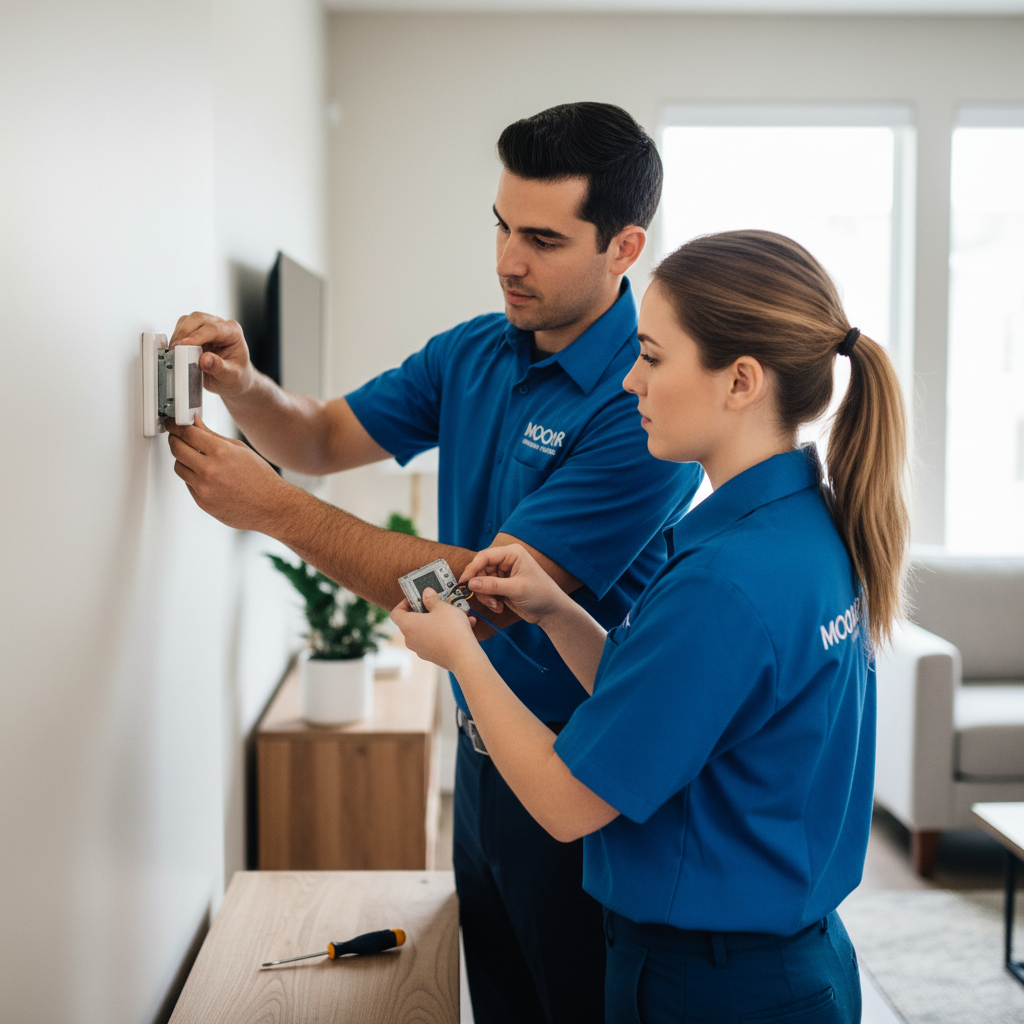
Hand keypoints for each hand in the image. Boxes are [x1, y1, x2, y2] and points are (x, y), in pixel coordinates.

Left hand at [165, 414, 295, 529]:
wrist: (271, 507)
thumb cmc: (260, 479)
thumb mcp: (239, 449)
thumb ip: (212, 435)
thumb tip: (195, 423)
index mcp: (221, 452)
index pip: (188, 433)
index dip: (176, 425)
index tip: (173, 424)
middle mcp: (210, 470)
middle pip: (177, 449)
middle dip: (175, 440)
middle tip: (178, 437)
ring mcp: (204, 488)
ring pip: (179, 467)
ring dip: (183, 460)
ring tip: (196, 459)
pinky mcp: (202, 502)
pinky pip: (188, 484)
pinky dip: (193, 478)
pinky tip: (208, 477)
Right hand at [170, 311, 254, 398]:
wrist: (233, 380)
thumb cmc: (236, 376)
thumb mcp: (231, 376)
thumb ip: (219, 367)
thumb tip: (204, 359)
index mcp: (233, 332)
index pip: (214, 329)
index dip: (198, 336)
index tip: (184, 345)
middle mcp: (220, 325)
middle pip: (198, 319)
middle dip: (184, 333)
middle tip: (176, 350)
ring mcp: (207, 326)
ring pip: (187, 320)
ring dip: (178, 335)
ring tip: (174, 352)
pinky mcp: (195, 331)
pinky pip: (181, 327)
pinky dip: (175, 337)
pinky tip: (175, 350)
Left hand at [390, 589, 478, 673]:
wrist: (464, 656)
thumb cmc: (450, 630)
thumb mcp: (442, 607)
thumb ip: (432, 599)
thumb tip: (426, 593)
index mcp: (408, 625)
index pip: (396, 613)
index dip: (404, 603)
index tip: (417, 598)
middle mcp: (411, 639)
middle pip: (412, 622)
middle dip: (426, 611)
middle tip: (438, 604)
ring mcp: (421, 649)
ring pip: (427, 630)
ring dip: (439, 621)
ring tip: (457, 613)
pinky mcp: (432, 656)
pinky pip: (436, 640)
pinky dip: (446, 632)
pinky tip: (464, 625)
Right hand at [461, 544, 568, 625]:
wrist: (551, 611)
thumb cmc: (541, 594)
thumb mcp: (516, 589)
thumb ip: (492, 585)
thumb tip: (471, 583)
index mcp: (512, 553)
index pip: (485, 556)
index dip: (472, 569)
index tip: (464, 582)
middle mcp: (506, 561)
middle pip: (480, 570)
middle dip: (481, 587)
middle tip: (487, 600)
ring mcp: (503, 574)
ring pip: (481, 582)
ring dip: (486, 596)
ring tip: (496, 605)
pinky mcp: (502, 586)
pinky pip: (486, 591)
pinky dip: (490, 600)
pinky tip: (499, 607)